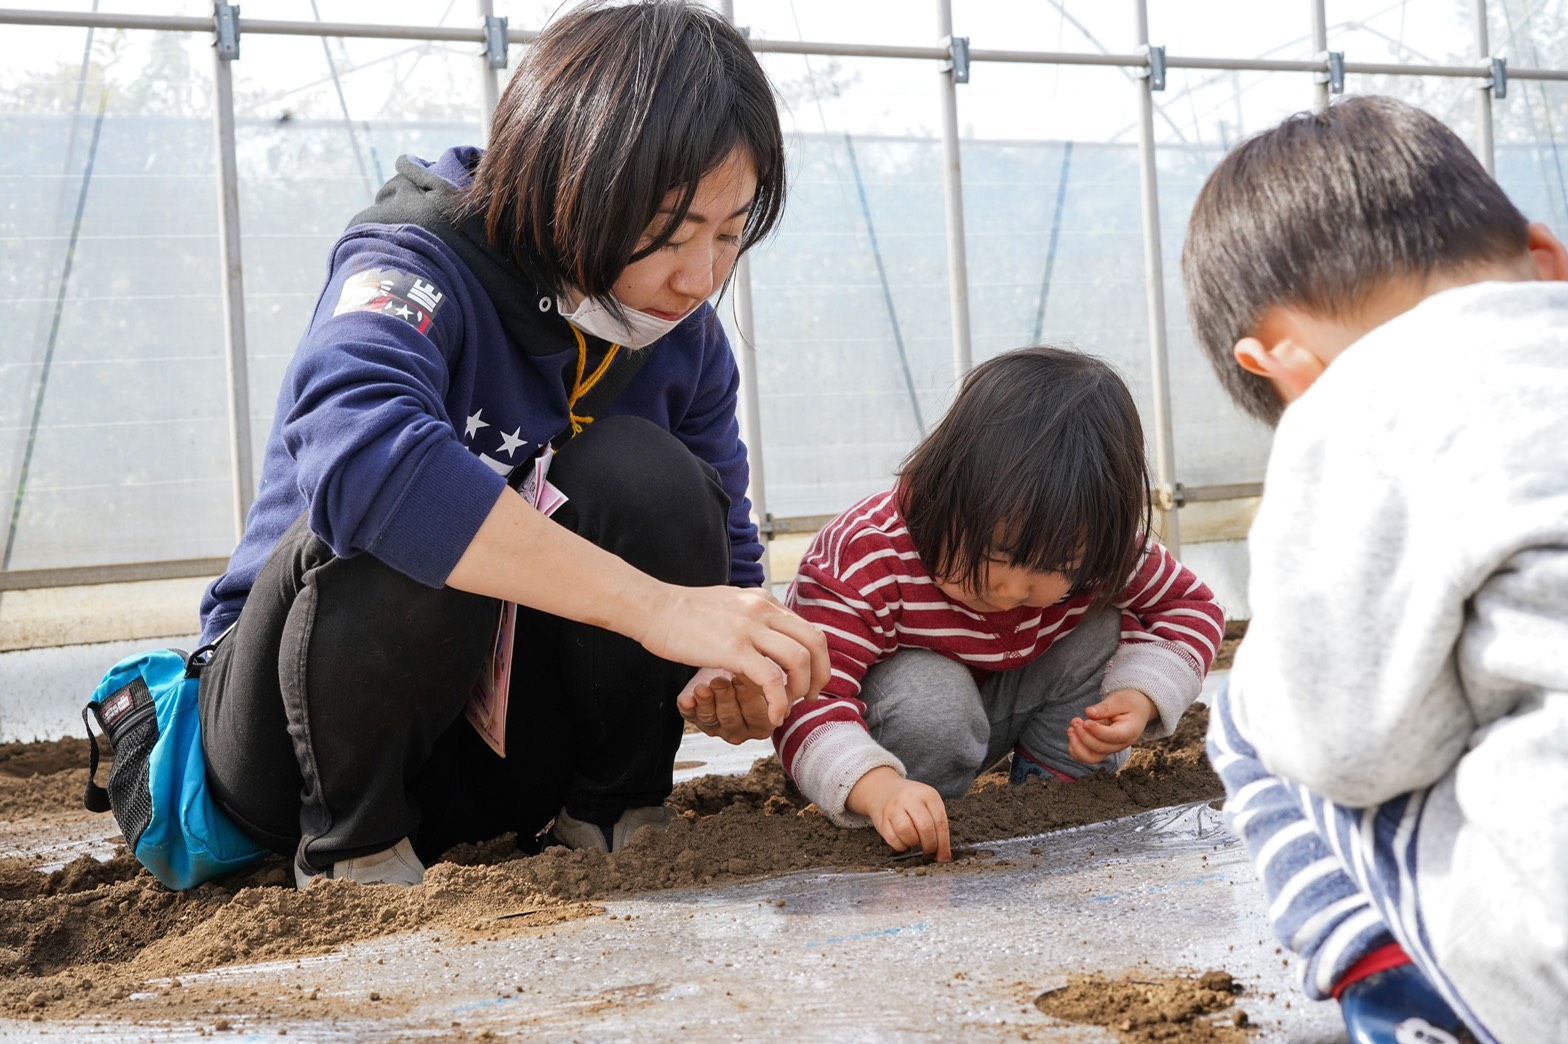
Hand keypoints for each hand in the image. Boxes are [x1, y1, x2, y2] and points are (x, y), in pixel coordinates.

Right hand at [636, 585, 829, 729]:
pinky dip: (778, 702)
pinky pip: (771, 679)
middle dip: (820, 674)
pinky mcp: (733, 649)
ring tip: (788, 706)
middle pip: (814, 642)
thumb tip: (763, 632)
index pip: (808, 629)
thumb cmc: (682, 611)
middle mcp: (763, 610)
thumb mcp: (727, 604)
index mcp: (763, 601)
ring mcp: (750, 628)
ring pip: (799, 660)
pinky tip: (774, 715)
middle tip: (810, 696)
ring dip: (801, 689)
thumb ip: (749, 616)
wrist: (652, 607)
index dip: (817, 659)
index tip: (808, 680)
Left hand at [676, 668, 776, 742]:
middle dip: (726, 699)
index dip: (751, 698)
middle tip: (722, 680)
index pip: (759, 716)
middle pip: (733, 719)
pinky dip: (687, 706)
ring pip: (710, 718)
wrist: (730, 659)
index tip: (745, 678)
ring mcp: (717, 724)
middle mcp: (741, 727)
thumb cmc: (756, 667)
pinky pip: (689, 716)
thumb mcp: (772, 671)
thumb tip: (790, 677)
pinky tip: (686, 699)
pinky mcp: (695, 716)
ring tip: (703, 687)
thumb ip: (777, 676)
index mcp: (764, 721)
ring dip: (706, 702)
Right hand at [846, 766, 950, 860]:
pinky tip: (904, 841)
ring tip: (915, 841)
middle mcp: (910, 798)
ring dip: (913, 843)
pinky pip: (893, 839)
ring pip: (907, 832)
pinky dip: (901, 846)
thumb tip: (942, 854)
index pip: (940, 822)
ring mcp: (894, 807)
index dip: (944, 843)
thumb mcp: (928, 804)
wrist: (884, 791)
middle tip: (929, 851)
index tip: (944, 856)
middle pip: (925, 827)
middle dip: (930, 845)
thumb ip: (937, 825)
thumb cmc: (912, 802)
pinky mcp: (882, 819)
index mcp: (927, 794)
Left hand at [1067, 687, 1157, 763]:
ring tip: (1071, 729)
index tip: (1085, 722)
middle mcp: (1121, 744)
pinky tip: (1072, 734)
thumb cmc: (1129, 703)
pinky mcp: (1102, 749)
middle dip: (1084, 735)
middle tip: (1075, 720)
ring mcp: (1111, 749)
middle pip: (1100, 748)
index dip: (1097, 731)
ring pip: (1092, 758)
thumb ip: (1105, 707)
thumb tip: (1089, 713)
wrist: (1137, 709)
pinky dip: (1076, 749)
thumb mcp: (1120, 700)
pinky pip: (1087, 756)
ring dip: (1078, 746)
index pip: (1112, 736)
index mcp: (1130, 731)